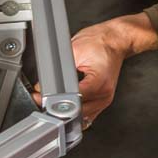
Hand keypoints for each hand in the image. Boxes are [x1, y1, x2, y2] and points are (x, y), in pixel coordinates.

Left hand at [32, 13, 157, 127]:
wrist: (115, 40)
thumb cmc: (99, 42)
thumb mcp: (74, 50)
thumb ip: (58, 70)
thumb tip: (42, 86)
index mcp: (99, 81)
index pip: (74, 99)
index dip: (55, 100)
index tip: (43, 99)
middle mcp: (104, 94)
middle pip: (77, 112)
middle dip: (58, 108)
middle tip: (43, 100)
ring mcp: (105, 99)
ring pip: (82, 117)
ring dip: (68, 112)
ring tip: (55, 102)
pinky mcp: (103, 100)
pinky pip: (88, 115)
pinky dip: (77, 112)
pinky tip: (68, 105)